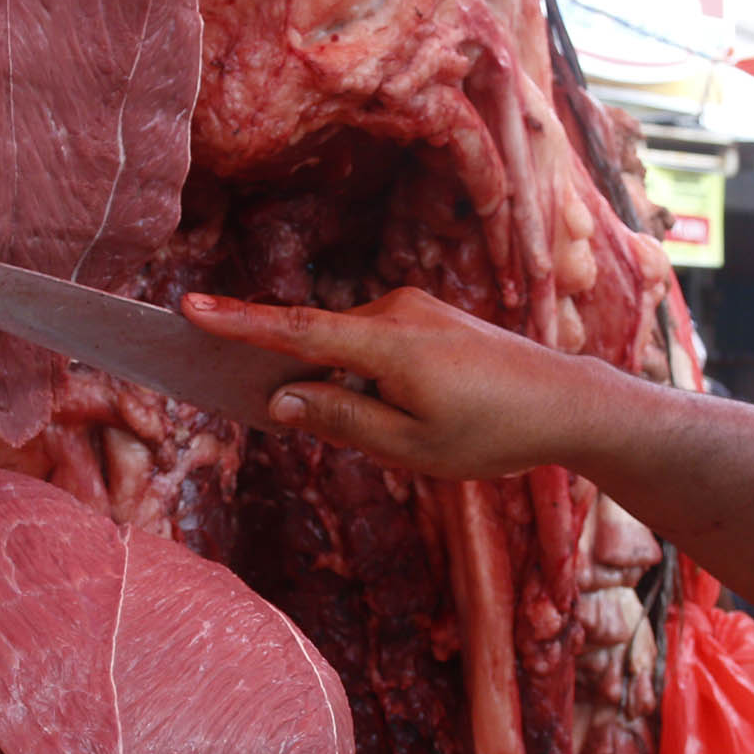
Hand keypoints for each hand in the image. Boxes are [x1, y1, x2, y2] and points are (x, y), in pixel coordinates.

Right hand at [184, 286, 606, 479]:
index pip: (296, 331)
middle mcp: (396, 310)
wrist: (564, 400)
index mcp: (388, 343)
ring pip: (348, 348)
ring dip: (346, 386)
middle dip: (302, 382)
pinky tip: (404, 412)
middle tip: (321, 425)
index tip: (190, 308)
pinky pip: (372, 343)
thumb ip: (339, 418)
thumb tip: (280, 398)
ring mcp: (413, 307)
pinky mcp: (425, 315)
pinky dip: (365, 374)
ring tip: (406, 431)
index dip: (239, 323)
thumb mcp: (409, 446)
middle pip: (319, 344)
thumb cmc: (490, 432)